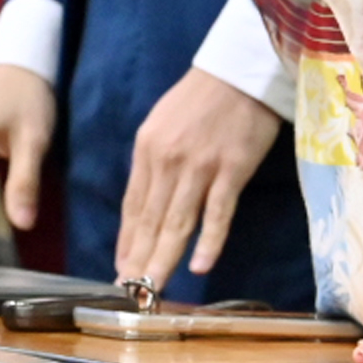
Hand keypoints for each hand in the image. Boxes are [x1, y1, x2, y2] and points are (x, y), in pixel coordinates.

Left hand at [111, 68, 284, 286]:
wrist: (241, 71)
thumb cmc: (202, 99)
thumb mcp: (163, 124)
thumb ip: (154, 163)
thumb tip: (146, 201)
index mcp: (148, 149)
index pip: (133, 205)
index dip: (127, 240)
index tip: (121, 268)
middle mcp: (168, 160)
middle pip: (151, 219)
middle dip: (140, 259)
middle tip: (131, 290)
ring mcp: (200, 166)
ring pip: (178, 222)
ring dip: (165, 258)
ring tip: (153, 287)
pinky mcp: (232, 170)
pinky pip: (218, 213)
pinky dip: (208, 241)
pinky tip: (199, 266)